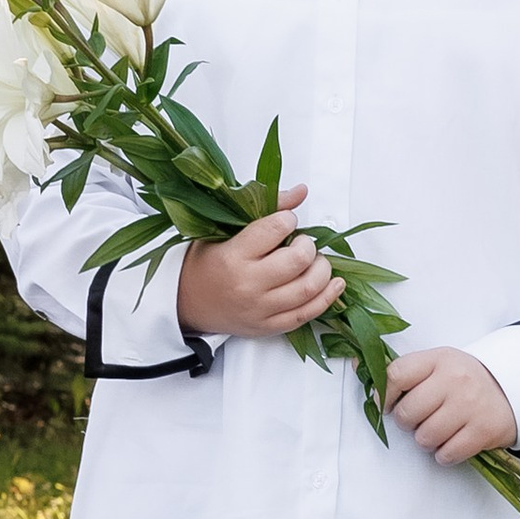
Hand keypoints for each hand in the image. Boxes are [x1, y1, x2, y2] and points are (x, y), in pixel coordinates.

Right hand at [178, 180, 341, 338]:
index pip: (275, 229)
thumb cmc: (206, 265)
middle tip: (302, 243)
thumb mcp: (224, 231)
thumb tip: (301, 192)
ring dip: (321, 269)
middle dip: (308, 245)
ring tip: (313, 261)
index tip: (286, 221)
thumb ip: (265, 210)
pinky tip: (333, 283)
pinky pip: (307, 313)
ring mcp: (260, 309)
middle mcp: (248, 285)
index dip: (288, 220)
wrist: (186, 303)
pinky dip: (327, 297)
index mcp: (234, 256)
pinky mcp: (269, 326)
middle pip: (297, 261)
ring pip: (308, 288)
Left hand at [388, 346, 517, 466]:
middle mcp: (454, 380)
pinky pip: (447, 454)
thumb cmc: (465, 380)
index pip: (396, 375)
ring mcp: (470, 405)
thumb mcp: (437, 364)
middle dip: (407, 422)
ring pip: (425, 437)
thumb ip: (401, 370)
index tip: (386, 405)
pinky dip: (444, 454)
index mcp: (439, 359)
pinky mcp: (483, 430)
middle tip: (419, 419)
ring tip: (437, 430)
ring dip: (426, 440)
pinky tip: (451, 442)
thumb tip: (355, 365)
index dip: (383, 395)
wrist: (513, 389)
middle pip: (407, 413)